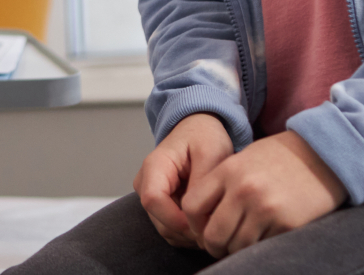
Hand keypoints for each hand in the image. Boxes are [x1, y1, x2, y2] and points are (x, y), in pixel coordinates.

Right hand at [135, 113, 234, 247]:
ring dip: (191, 234)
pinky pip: (172, 229)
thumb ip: (202, 182)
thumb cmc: (204, 136)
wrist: (199, 129)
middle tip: (218, 226)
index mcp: (154, 166)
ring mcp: (151, 196)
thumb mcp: (210, 152)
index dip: (176, 219)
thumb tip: (197, 214)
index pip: (153, 200)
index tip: (203, 224)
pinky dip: (190, 233)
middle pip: (160, 221)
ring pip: (166, 229)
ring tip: (216, 222)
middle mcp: (146, 183)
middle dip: (189, 230)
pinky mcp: (160, 205)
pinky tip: (208, 222)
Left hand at [183, 130, 346, 257]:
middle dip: (215, 245)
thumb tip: (200, 219)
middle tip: (223, 245)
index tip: (204, 228)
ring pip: (237, 246)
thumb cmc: (281, 158)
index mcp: (228, 170)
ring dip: (239, 249)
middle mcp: (243, 189)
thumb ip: (221, 184)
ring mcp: (265, 208)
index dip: (195, 223)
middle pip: (213, 235)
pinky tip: (267, 235)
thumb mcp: (244, 159)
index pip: (192, 206)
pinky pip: (262, 248)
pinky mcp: (287, 224)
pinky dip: (261, 246)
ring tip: (247, 239)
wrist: (325, 154)